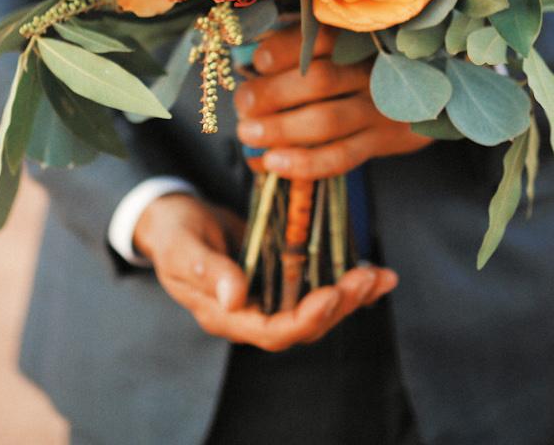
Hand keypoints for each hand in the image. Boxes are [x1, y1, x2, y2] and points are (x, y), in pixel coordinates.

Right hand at [135, 192, 396, 350]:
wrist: (174, 220)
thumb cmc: (173, 234)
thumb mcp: (182, 247)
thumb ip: (207, 272)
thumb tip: (236, 298)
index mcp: (225, 315)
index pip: (270, 332)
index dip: (304, 320)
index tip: (331, 296)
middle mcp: (252, 313)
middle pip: (303, 324)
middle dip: (338, 304)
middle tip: (366, 278)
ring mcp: (269, 295)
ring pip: (317, 308)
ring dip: (351, 296)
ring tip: (380, 277)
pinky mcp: (282, 275)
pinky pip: (318, 285)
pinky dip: (346, 279)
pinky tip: (373, 270)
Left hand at [234, 27, 432, 180]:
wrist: (433, 95)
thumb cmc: (367, 64)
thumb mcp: (347, 43)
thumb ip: (304, 47)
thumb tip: (248, 60)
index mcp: (362, 38)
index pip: (321, 38)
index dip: (284, 49)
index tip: (258, 61)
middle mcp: (374, 71)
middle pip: (320, 81)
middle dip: (272, 94)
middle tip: (244, 104)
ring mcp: (380, 109)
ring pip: (327, 121)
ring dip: (280, 129)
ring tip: (247, 133)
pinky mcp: (382, 141)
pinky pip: (340, 157)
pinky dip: (302, 163)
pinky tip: (272, 162)